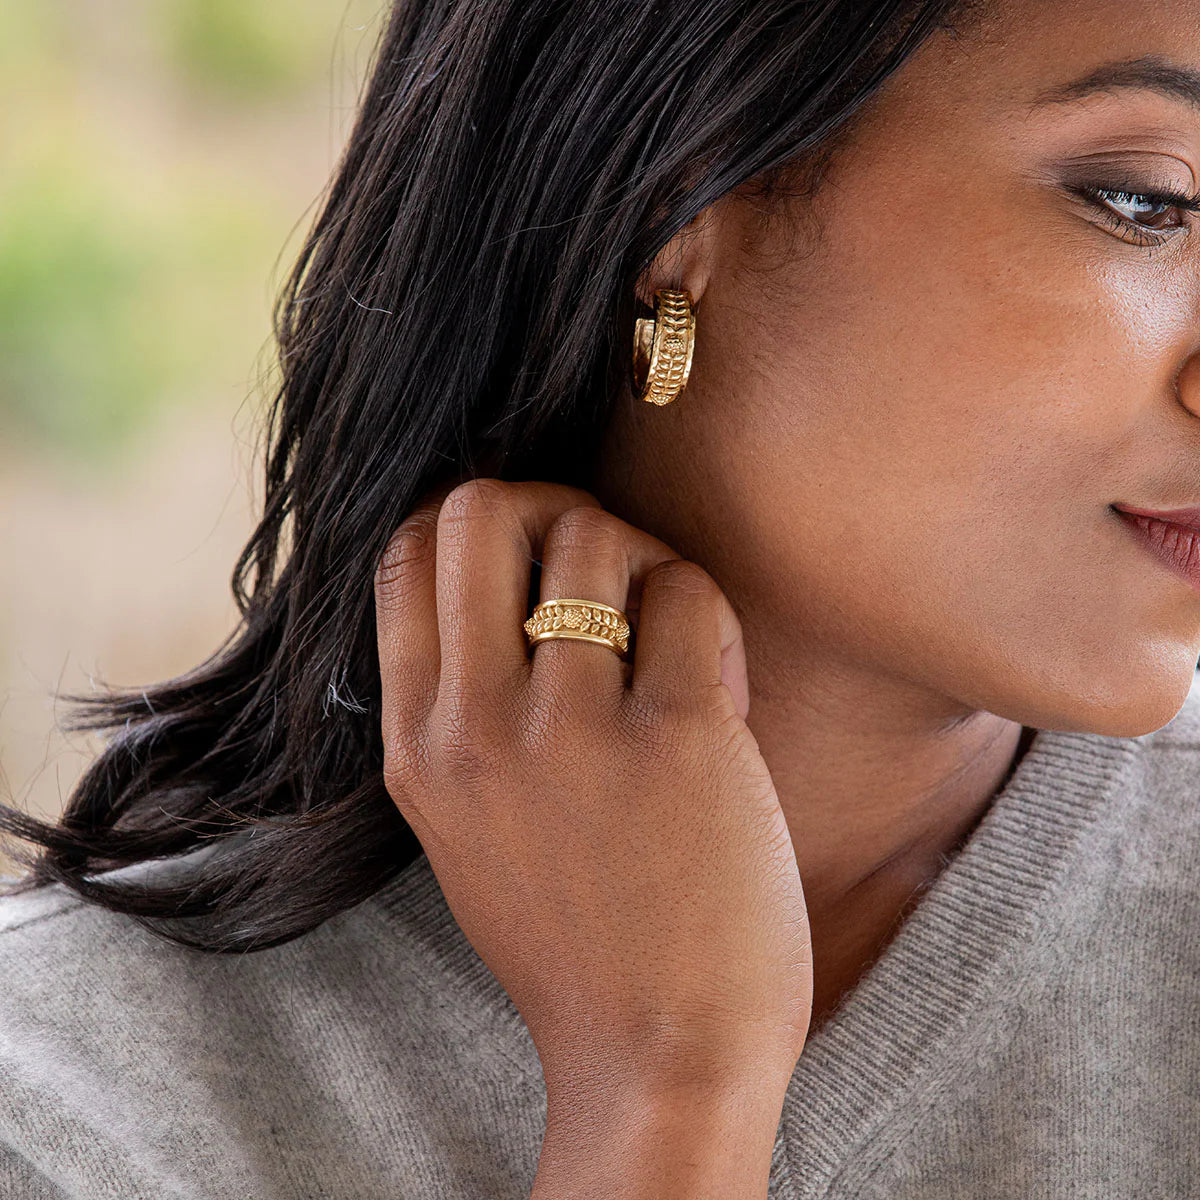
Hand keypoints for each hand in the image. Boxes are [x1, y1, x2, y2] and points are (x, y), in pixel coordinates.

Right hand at [373, 478, 812, 1105]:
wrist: (657, 1060)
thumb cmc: (577, 936)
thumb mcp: (466, 823)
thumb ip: (461, 709)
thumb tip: (504, 579)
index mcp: (415, 746)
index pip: (403, 553)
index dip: (474, 523)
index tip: (533, 557)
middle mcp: (474, 727)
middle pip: (480, 509)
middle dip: (550, 508)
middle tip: (603, 562)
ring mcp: (570, 732)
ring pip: (593, 534)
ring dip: (645, 561)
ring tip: (669, 638)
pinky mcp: (675, 739)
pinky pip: (685, 592)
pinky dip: (707, 616)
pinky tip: (717, 689)